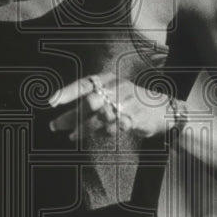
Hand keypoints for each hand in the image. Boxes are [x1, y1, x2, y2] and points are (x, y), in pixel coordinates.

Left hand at [47, 72, 183, 143]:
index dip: (67, 92)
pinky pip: (112, 128)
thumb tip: (69, 113)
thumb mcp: (115, 90)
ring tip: (71, 136)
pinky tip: (95, 136)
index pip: (84, 83)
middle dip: (70, 116)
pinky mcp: (134, 119)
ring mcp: (126, 104)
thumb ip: (95, 98)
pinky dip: (101, 133)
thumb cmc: (133, 100)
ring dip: (82, 129)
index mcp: (110, 79)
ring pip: (98, 118)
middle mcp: (117, 89)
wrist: (165, 108)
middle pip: (89, 103)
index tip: (51, 101)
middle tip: (54, 126)